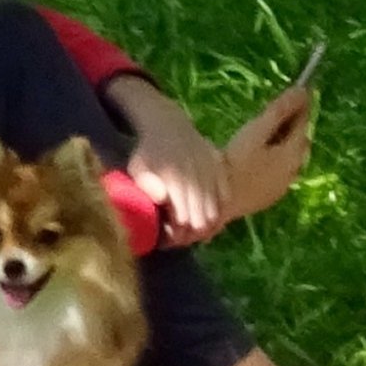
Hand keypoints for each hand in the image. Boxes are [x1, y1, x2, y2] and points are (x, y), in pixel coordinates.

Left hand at [104, 77, 236, 245]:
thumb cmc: (148, 153)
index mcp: (176, 183)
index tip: (166, 240)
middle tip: (179, 238)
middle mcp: (197, 180)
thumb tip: (163, 200)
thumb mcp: (138, 169)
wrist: (167, 125)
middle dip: (190, 235)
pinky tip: (209, 219)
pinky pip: (226, 197)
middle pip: (201, 221)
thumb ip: (147, 187)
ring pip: (216, 212)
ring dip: (206, 227)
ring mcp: (211, 174)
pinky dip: (220, 211)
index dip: (176, 236)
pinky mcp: (219, 169)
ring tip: (193, 231)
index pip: (183, 221)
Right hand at [219, 76, 317, 224]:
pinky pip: (280, 171)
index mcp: (292, 154)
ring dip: (284, 143)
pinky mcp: (270, 196)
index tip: (300, 91)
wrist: (219, 201)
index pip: (303, 125)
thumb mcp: (256, 131)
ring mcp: (282, 186)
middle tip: (281, 110)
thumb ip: (279, 111)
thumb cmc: (236, 161)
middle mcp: (293, 171)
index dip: (302, 107)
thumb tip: (301, 92)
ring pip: (290, 158)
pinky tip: (259, 156)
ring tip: (268, 131)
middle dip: (294, 125)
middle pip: (299, 142)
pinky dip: (276, 158)